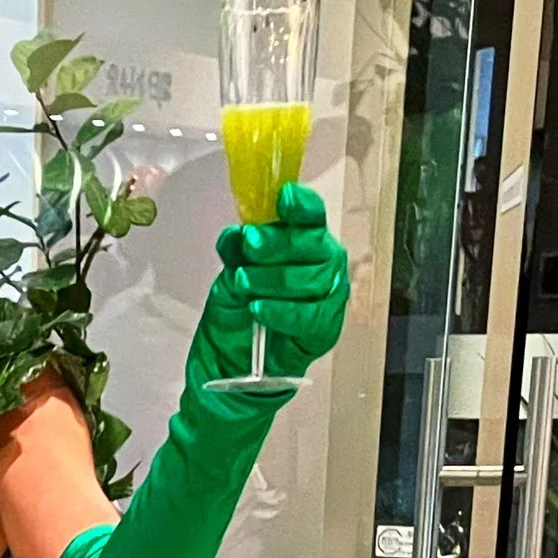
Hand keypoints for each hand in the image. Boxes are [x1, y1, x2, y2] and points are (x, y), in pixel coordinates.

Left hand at [194, 181, 349, 382]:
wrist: (232, 359)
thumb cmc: (238, 310)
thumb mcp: (229, 275)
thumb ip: (235, 253)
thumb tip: (234, 236)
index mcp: (303, 239)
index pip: (311, 215)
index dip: (301, 205)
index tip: (284, 198)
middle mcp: (322, 262)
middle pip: (311, 244)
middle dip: (278, 243)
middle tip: (251, 244)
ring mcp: (328, 295)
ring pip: (309, 280)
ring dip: (272, 280)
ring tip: (243, 283)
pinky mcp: (325, 327)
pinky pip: (307, 316)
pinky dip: (280, 311)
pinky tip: (259, 308)